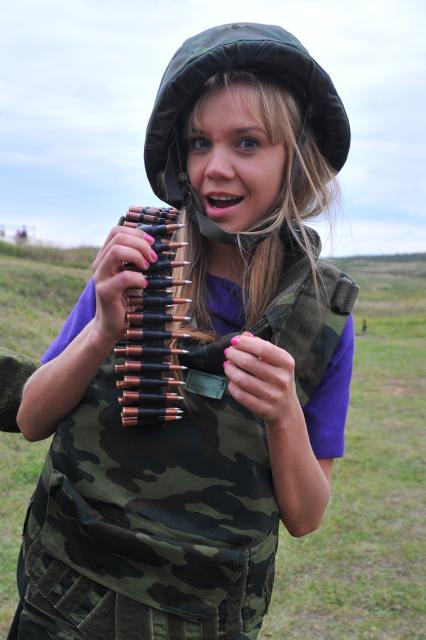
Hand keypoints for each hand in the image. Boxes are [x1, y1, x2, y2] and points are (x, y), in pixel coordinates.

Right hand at [92, 224, 157, 342]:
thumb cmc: (126, 299)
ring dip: (138, 256)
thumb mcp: (133, 274)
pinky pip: (124, 277)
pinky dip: (138, 278)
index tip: (152, 244)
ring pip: (117, 251)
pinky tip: (144, 284)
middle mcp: (100, 263)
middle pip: (118, 237)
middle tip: (153, 258)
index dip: (137, 233)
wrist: (111, 325)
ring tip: (147, 268)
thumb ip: (138, 259)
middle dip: (141, 244)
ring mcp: (100, 276)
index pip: (117, 231)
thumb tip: (157, 244)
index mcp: (105, 256)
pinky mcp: (104, 291)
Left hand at [223, 332, 297, 423]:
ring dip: (230, 370)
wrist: (286, 409)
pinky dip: (232, 386)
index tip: (234, 341)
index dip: (245, 343)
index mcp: (287, 363)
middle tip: (228, 352)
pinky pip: (240, 395)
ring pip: (242, 380)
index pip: (263, 348)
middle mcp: (282, 379)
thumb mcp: (276, 361)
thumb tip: (245, 335)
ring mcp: (273, 395)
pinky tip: (231, 380)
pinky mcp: (263, 409)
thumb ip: (262, 346)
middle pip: (249, 363)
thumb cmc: (278, 378)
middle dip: (234, 355)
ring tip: (227, 365)